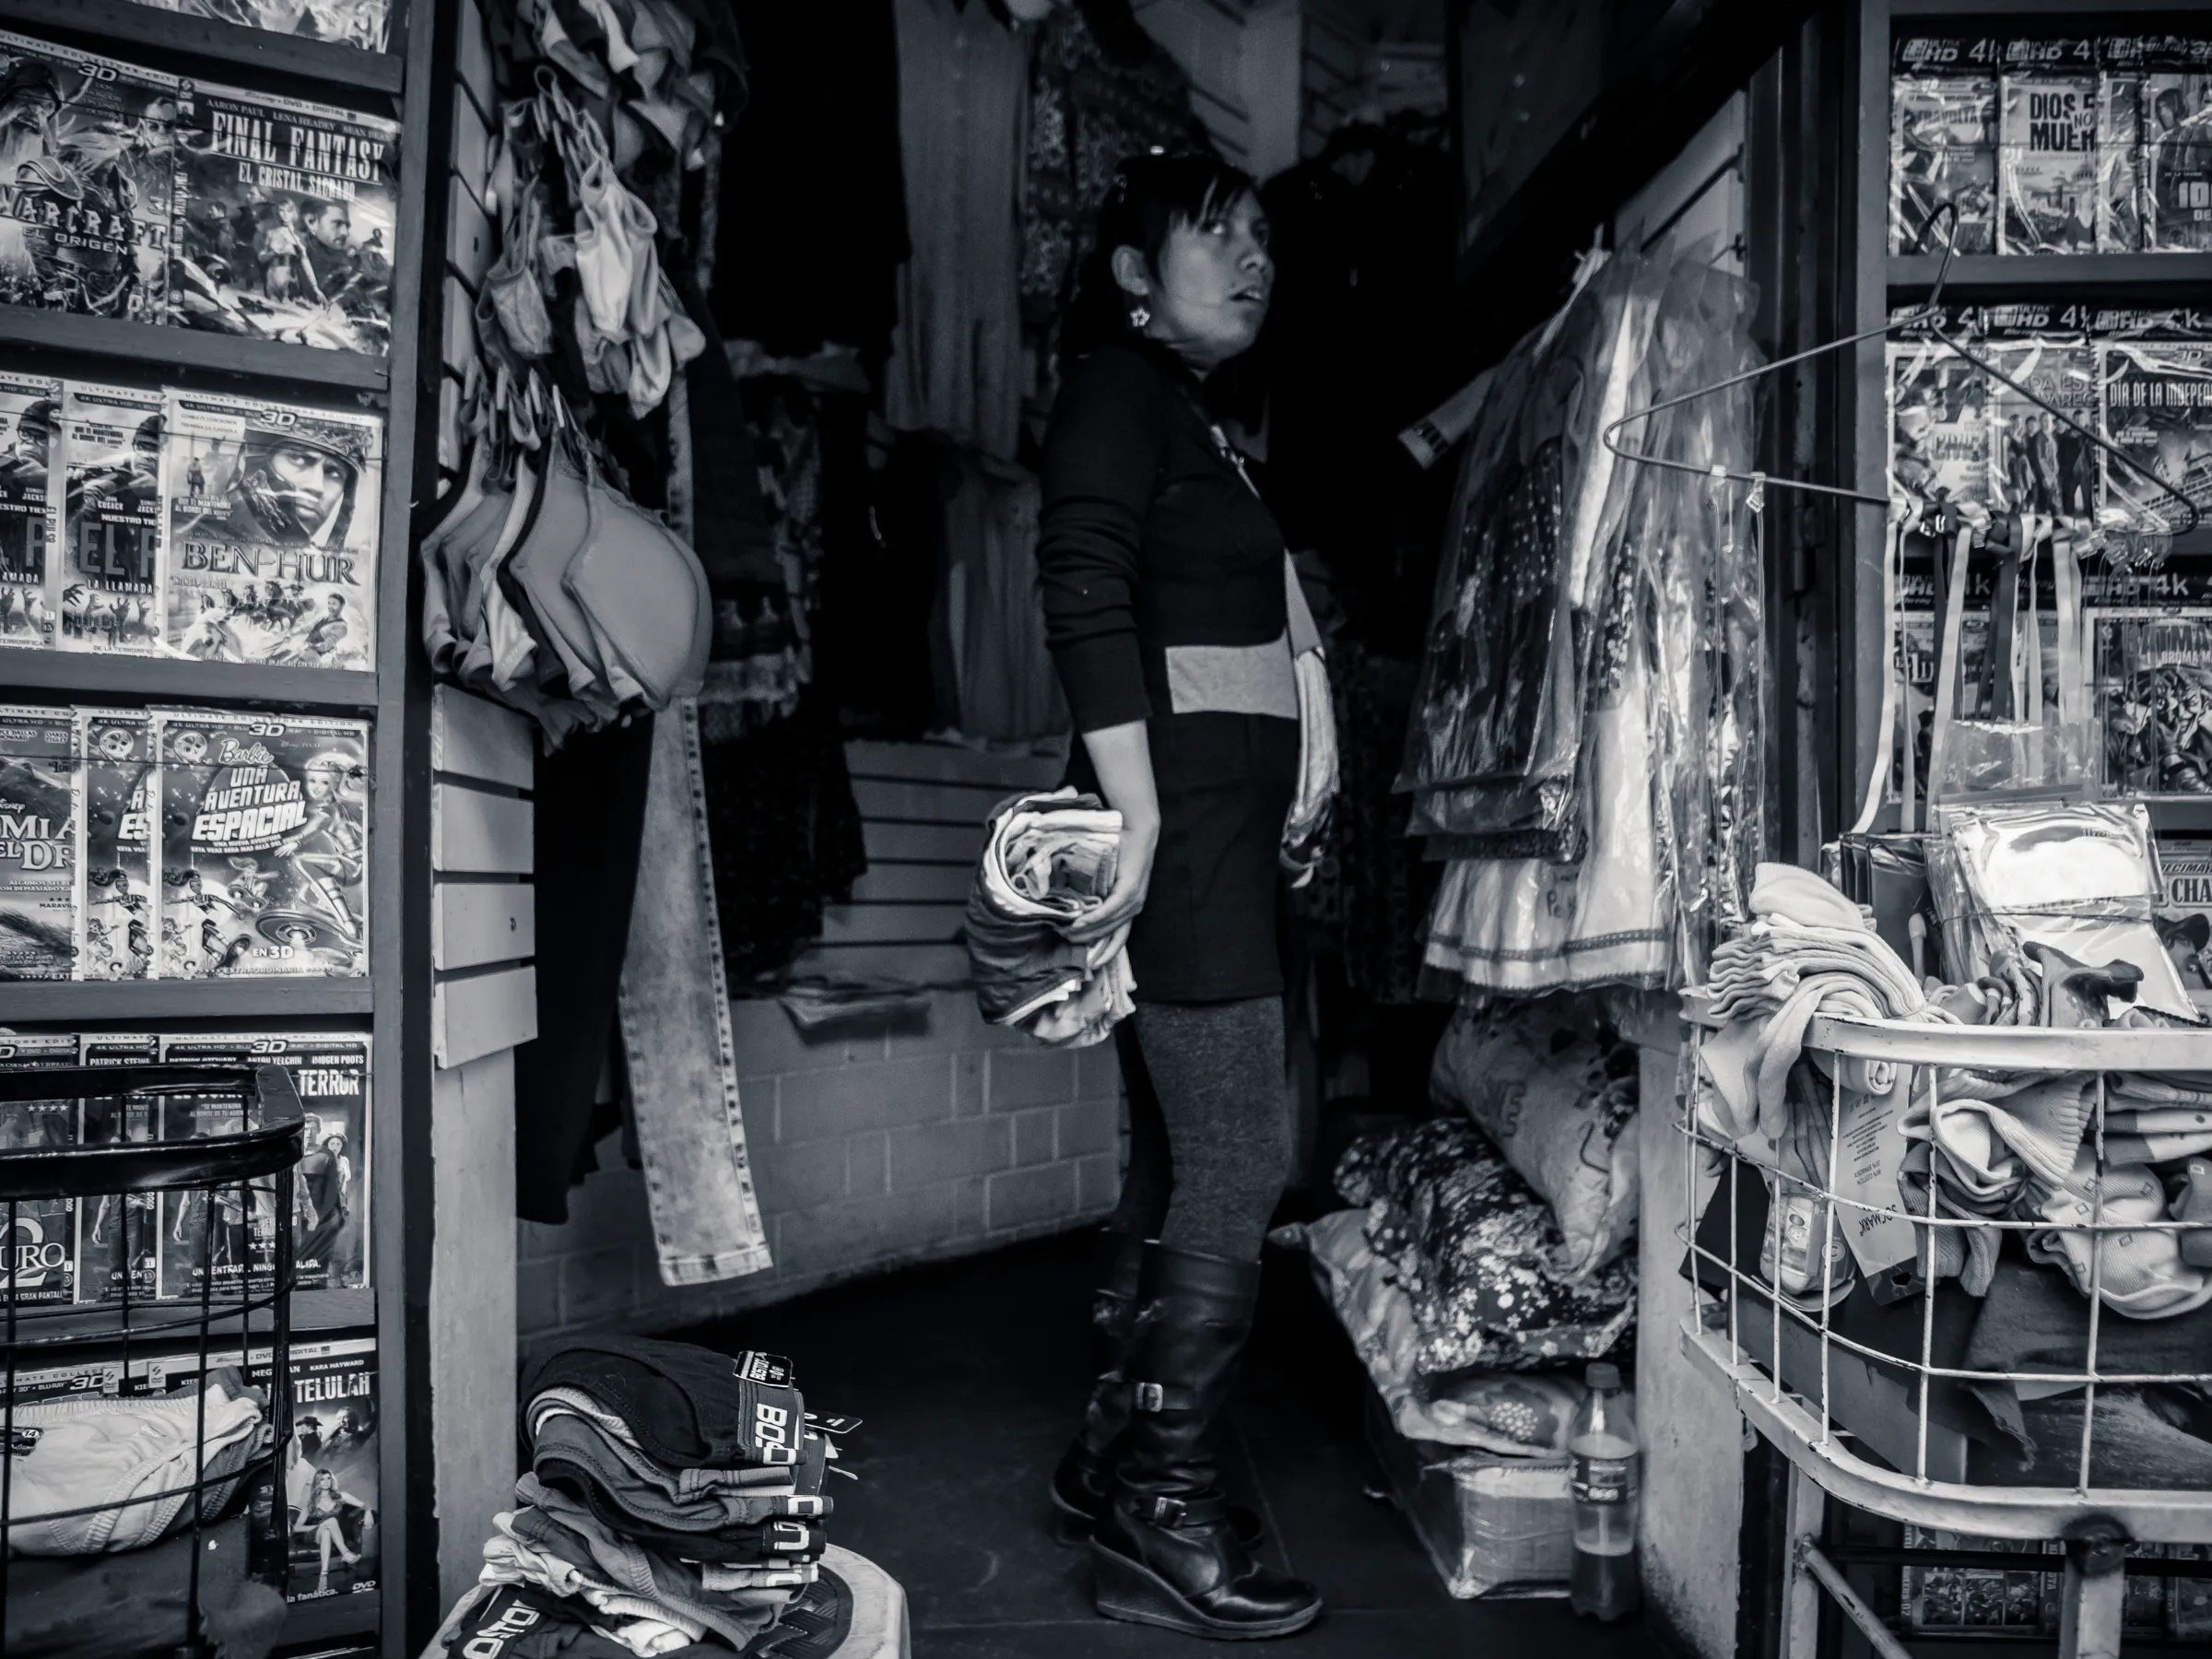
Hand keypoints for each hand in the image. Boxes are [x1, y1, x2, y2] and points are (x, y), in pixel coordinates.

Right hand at [1065, 816, 1156, 943]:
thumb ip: (1096, 892)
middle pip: (1111, 936)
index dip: (1105, 954)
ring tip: (1067, 936)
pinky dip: (1095, 918)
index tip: (1089, 966)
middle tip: (1067, 947)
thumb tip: (1074, 904)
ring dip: (1088, 933)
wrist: (1138, 832)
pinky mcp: (1130, 890)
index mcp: (1130, 909)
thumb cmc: (1121, 852)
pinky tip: (1081, 923)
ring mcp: (1134, 901)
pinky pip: (1110, 910)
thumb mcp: (1107, 879)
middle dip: (1090, 946)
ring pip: (1109, 925)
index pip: (1118, 939)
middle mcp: (1134, 908)